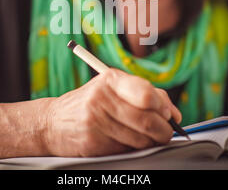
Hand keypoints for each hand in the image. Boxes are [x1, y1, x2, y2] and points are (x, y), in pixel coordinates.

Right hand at [43, 69, 181, 156]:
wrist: (53, 122)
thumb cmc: (90, 102)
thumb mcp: (112, 88)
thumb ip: (144, 94)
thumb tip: (174, 113)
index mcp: (110, 79)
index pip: (146, 94)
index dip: (163, 106)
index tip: (169, 113)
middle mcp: (102, 98)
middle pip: (147, 120)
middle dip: (164, 130)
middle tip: (166, 132)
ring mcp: (96, 121)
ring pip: (140, 138)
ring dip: (152, 141)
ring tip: (149, 137)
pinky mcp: (93, 141)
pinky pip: (126, 149)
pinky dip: (135, 148)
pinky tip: (129, 141)